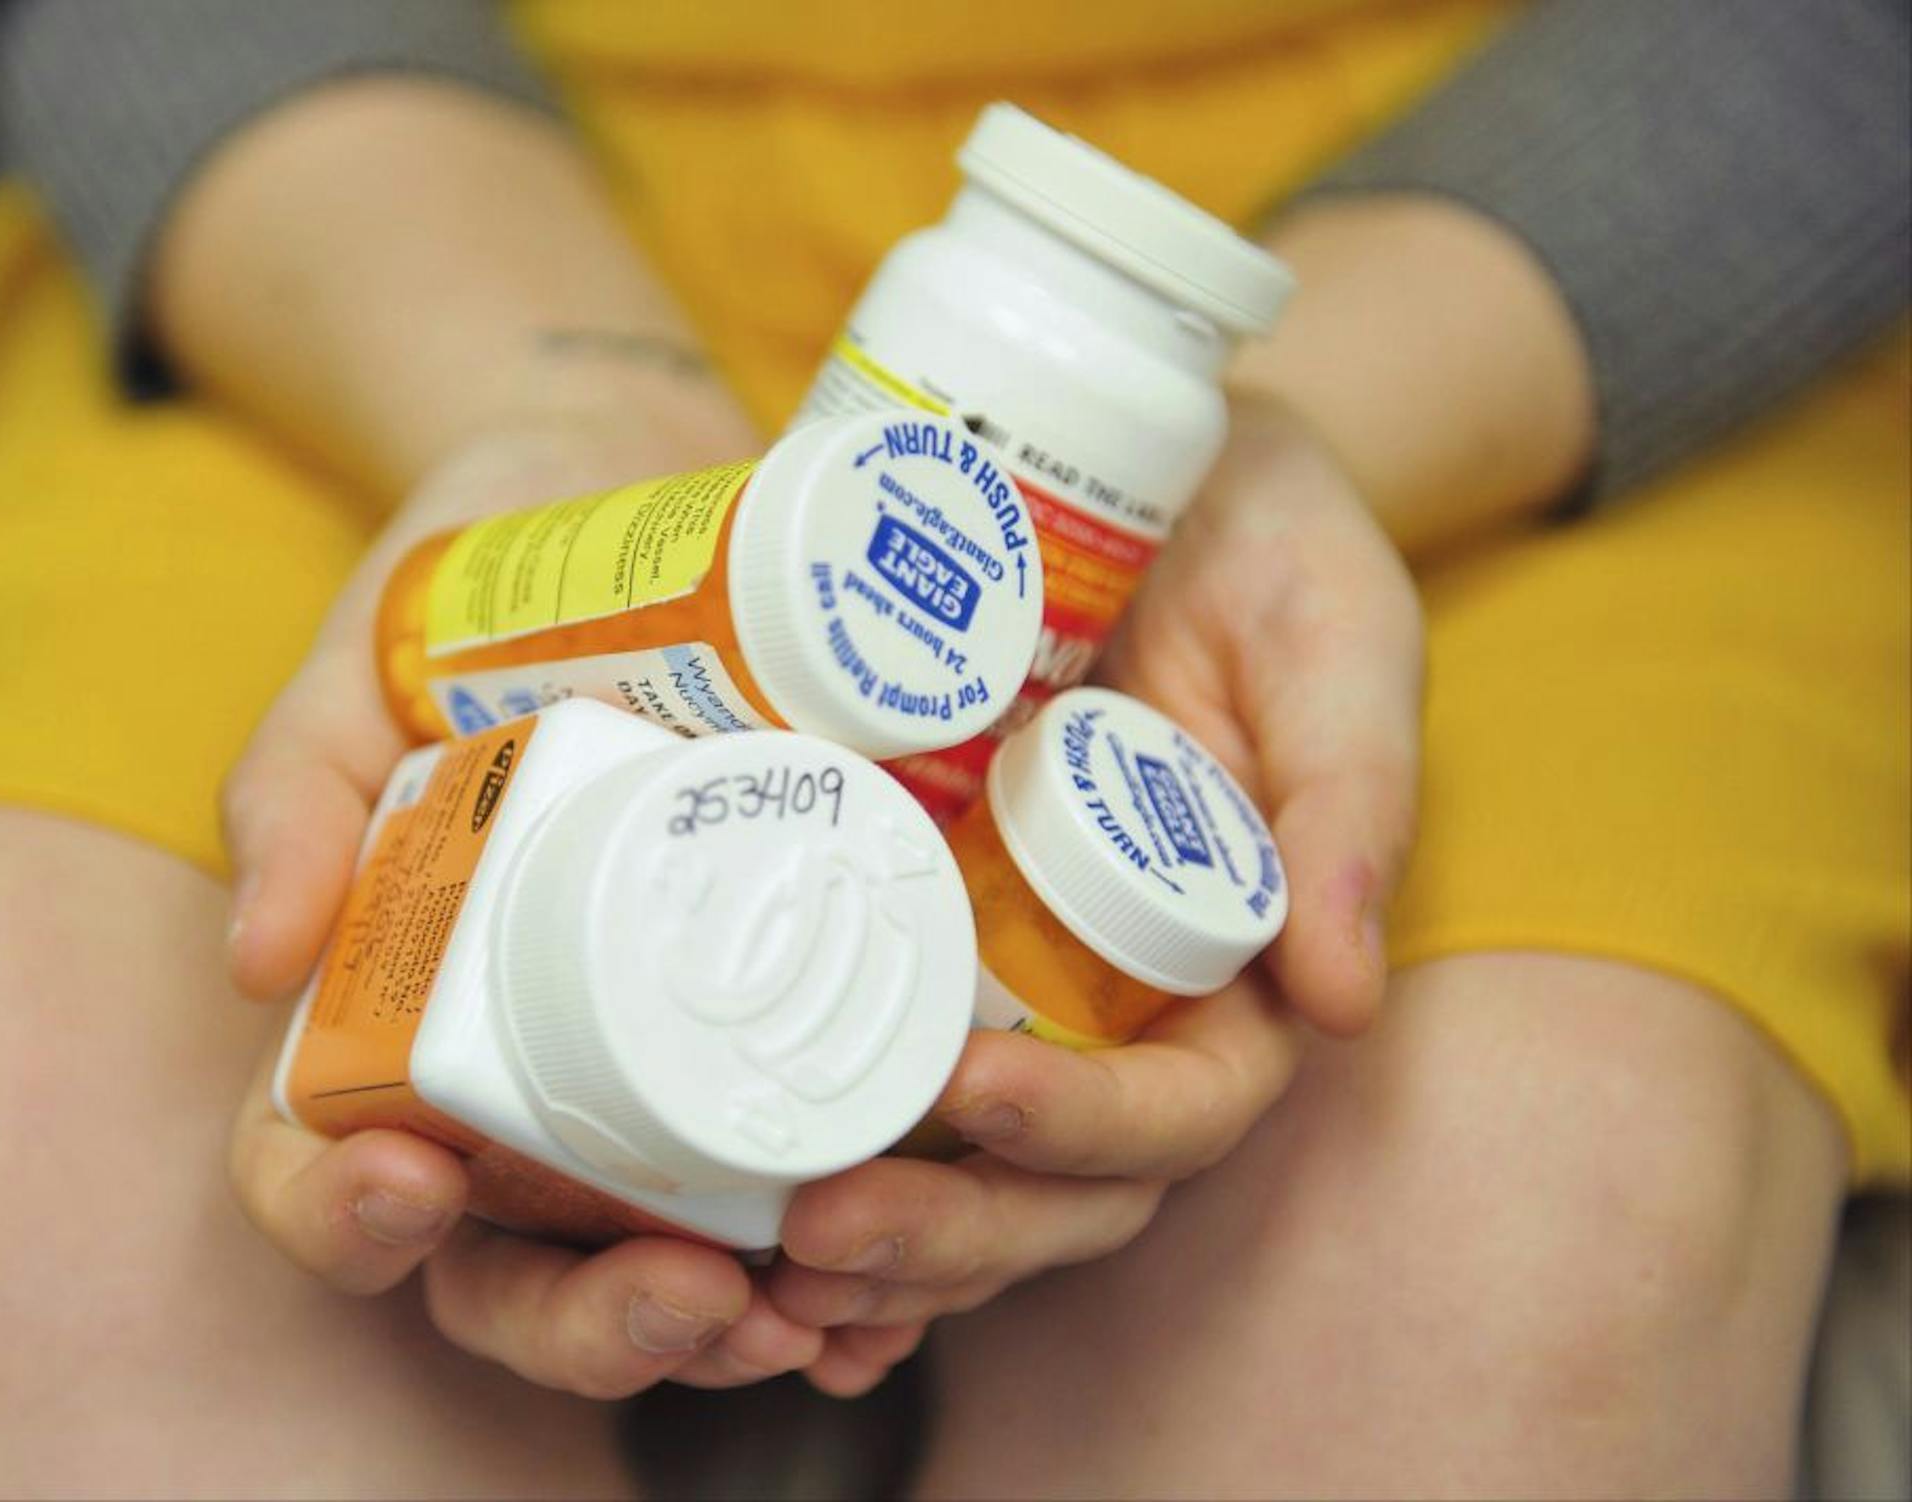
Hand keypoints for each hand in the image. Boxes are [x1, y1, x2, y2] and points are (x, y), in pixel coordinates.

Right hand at [221, 415, 820, 1397]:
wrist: (636, 506)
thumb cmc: (470, 605)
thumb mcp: (354, 677)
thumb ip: (291, 790)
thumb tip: (257, 953)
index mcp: (385, 1029)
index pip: (328, 1176)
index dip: (346, 1218)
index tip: (413, 1182)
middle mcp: (515, 1086)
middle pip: (515, 1273)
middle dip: (590, 1321)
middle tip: (690, 1292)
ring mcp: (647, 1077)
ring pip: (663, 1264)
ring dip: (734, 1324)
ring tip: (819, 1301)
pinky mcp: (774, 1038)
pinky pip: (795, 1190)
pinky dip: (844, 1267)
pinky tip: (902, 1281)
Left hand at [769, 394, 1423, 1393]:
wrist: (1136, 450)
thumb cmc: (1265, 543)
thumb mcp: (1331, 638)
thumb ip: (1351, 796)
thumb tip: (1339, 1000)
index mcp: (1231, 967)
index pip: (1179, 1109)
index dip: (1085, 1131)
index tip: (973, 1097)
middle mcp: (1115, 1001)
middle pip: (1048, 1181)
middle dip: (947, 1226)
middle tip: (819, 1225)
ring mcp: (1001, 973)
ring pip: (950, 1158)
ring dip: (870, 1225)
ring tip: (758, 1232)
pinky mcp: (901, 915)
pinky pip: (856, 1055)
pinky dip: (804, 1150)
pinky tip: (714, 1205)